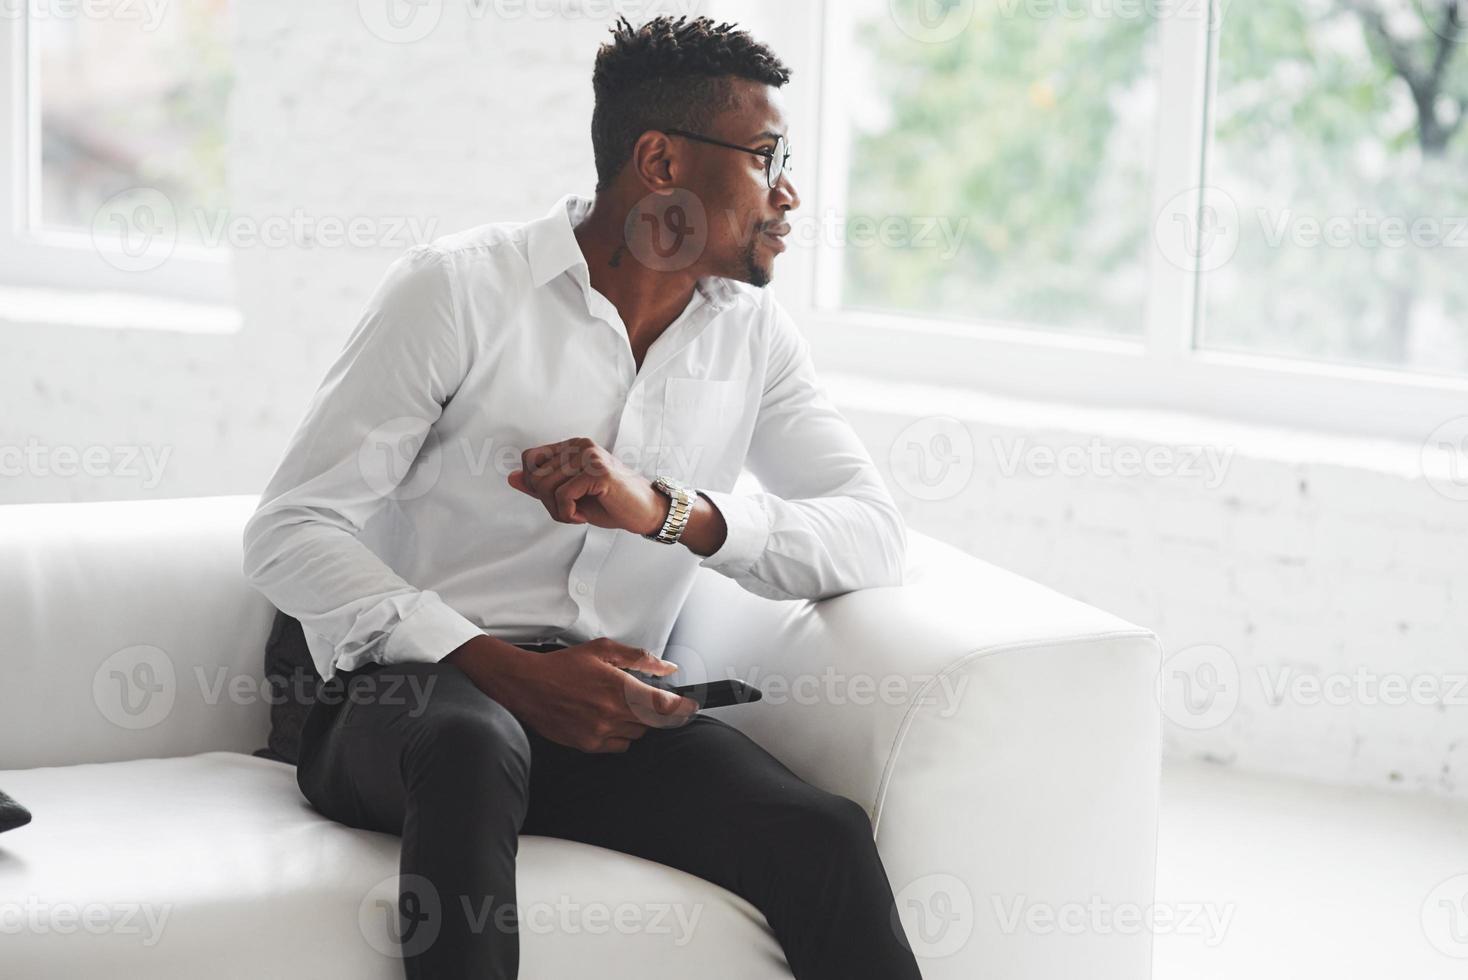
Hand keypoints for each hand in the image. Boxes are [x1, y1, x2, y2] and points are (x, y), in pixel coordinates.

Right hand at [452, 636, 698, 752]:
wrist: (528, 685)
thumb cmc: (562, 666)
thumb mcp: (603, 651)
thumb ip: (639, 658)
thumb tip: (666, 667)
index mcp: (619, 688)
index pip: (665, 705)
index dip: (683, 707)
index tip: (689, 705)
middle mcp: (612, 714)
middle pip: (654, 723)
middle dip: (656, 711)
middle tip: (647, 699)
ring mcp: (600, 732)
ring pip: (637, 735)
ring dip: (637, 722)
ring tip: (620, 706)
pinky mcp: (588, 744)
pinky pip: (618, 746)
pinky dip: (620, 735)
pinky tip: (608, 719)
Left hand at [507, 437, 664, 535]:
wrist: (645, 512)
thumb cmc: (610, 503)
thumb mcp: (569, 496)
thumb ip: (541, 486)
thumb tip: (512, 477)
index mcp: (572, 446)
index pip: (529, 459)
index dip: (535, 485)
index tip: (558, 499)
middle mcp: (580, 445)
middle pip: (535, 476)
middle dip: (547, 502)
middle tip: (569, 512)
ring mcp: (590, 456)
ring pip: (545, 486)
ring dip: (557, 510)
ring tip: (576, 514)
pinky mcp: (598, 471)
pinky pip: (563, 496)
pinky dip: (567, 514)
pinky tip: (583, 517)